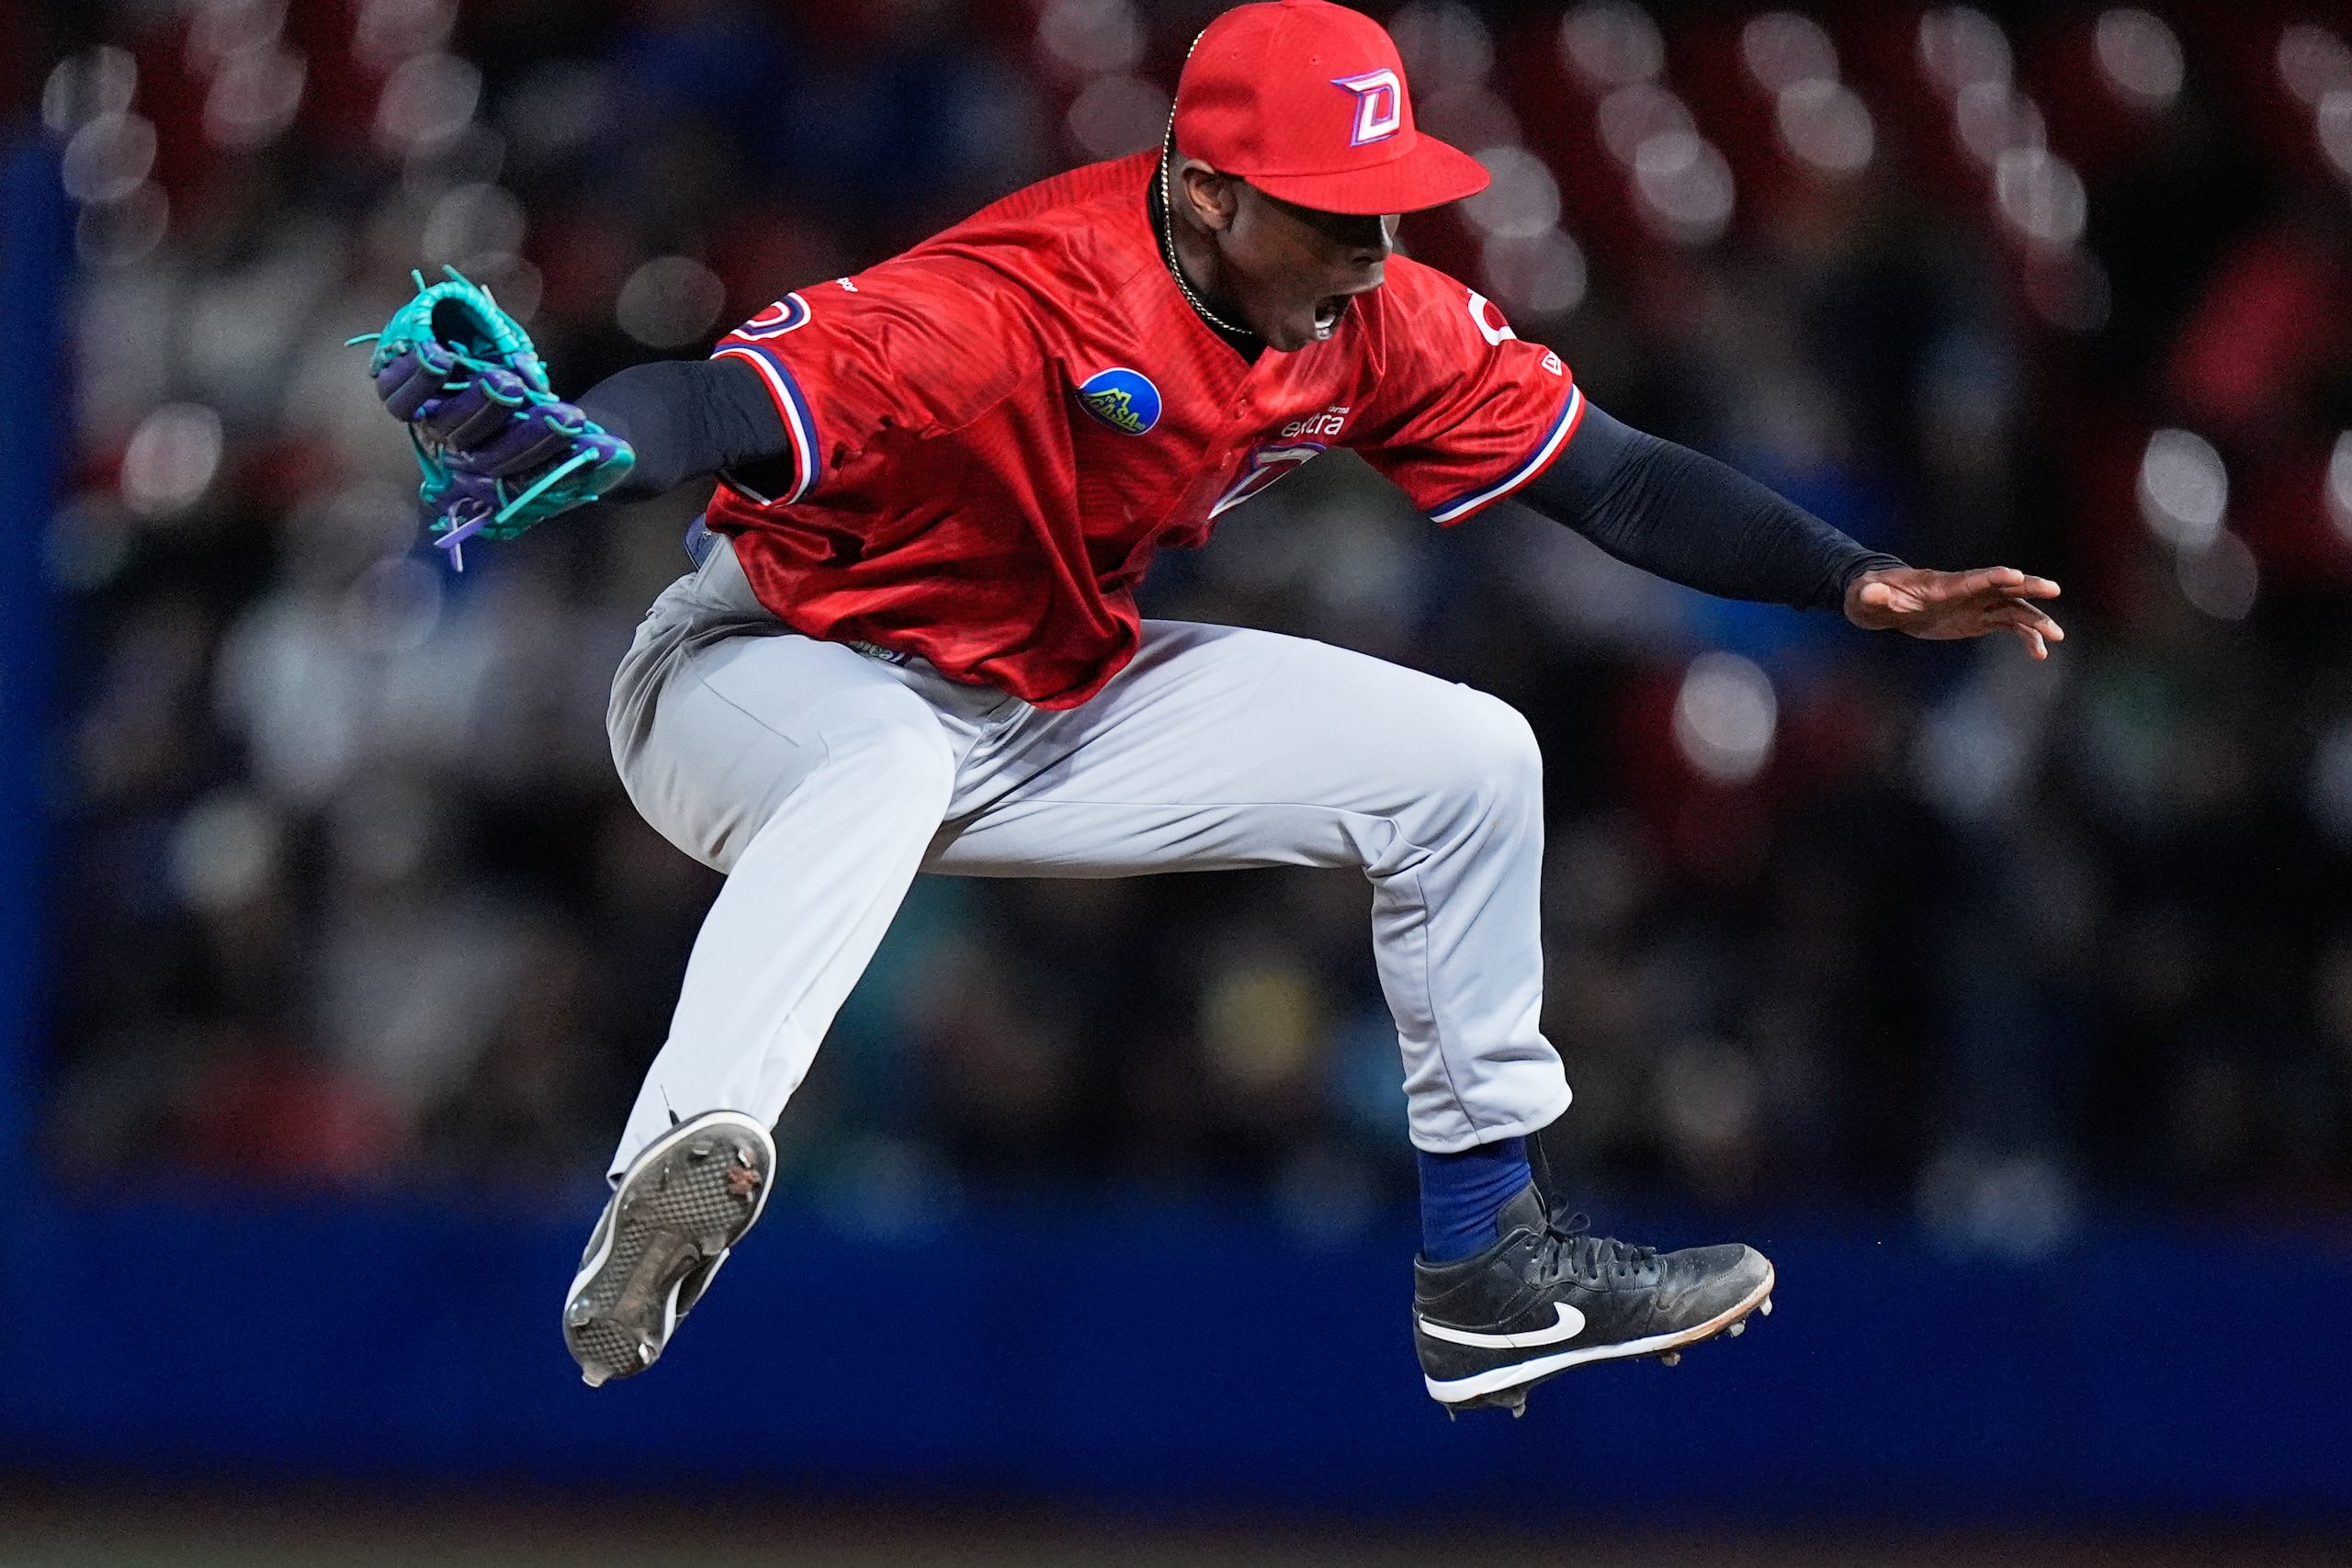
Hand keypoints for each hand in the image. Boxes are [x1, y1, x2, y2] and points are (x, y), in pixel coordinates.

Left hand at [1844, 566, 2064, 658]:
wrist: (1880, 602)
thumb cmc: (1870, 595)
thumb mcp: (1866, 596)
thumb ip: (1873, 595)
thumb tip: (1871, 593)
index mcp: (1942, 584)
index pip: (1972, 578)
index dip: (1992, 576)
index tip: (2016, 575)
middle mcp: (1966, 591)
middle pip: (2002, 586)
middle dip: (2027, 587)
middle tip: (2053, 589)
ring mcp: (1975, 604)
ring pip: (2012, 608)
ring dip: (2034, 619)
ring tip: (2056, 636)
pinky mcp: (1977, 619)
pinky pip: (2007, 626)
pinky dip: (2025, 637)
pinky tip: (2039, 653)